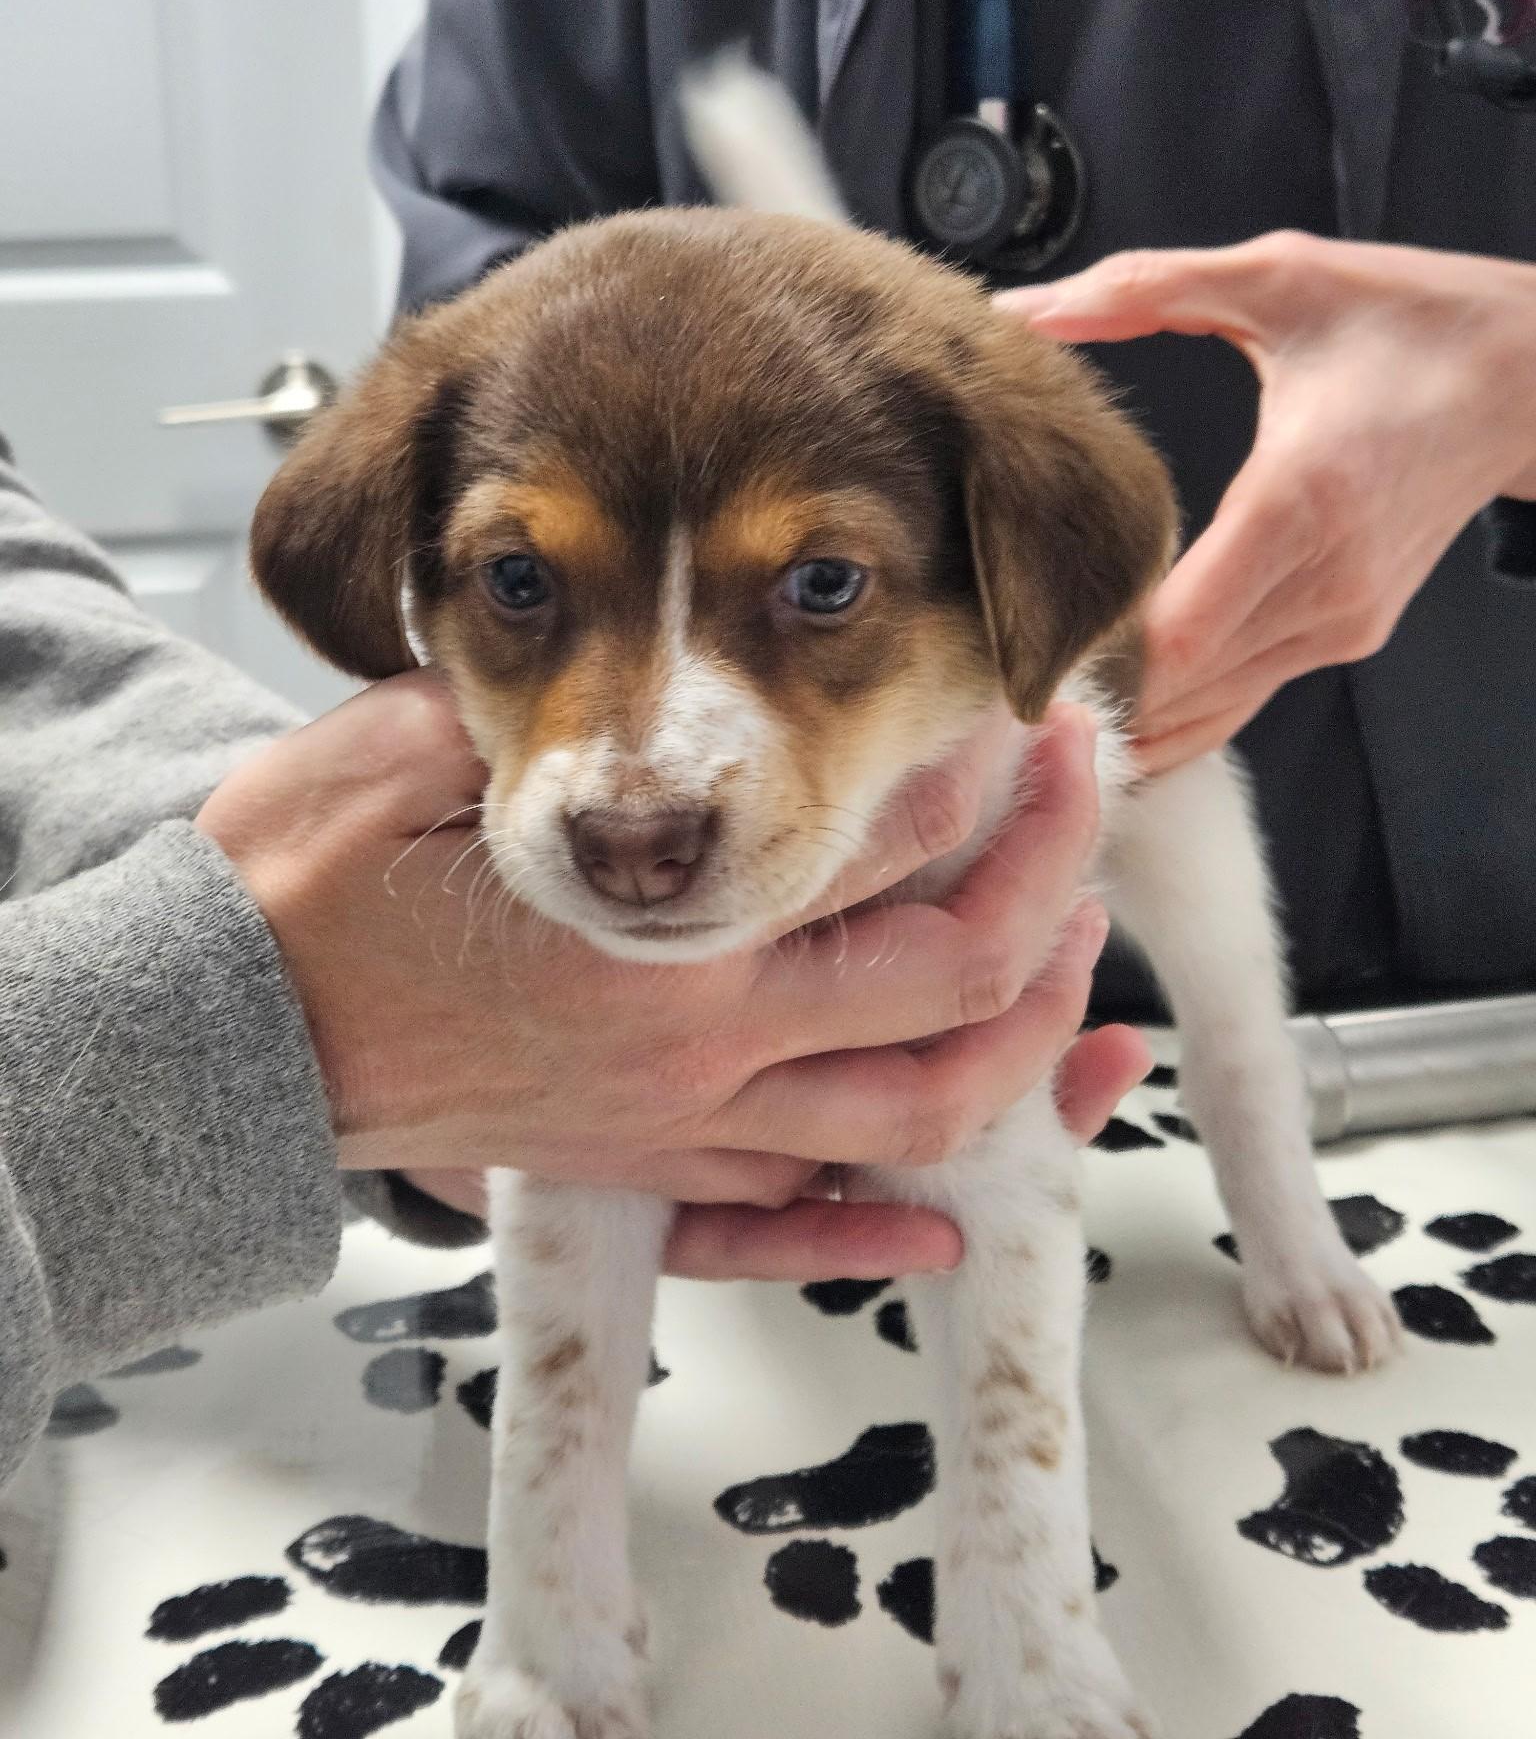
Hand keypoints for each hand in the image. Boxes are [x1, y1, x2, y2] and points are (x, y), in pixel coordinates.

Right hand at [198, 673, 1144, 1280]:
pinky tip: (941, 1220)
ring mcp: (669, 1129)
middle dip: (1051, 898)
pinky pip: (776, 1234)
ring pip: (902, 1123)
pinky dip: (870, 1232)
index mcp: (658, 939)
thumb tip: (689, 670)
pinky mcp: (630, 1173)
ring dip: (1020, 1057)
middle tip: (1086, 808)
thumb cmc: (301, 887)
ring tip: (1075, 980)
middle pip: (944, 995)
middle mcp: (691, 1049)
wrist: (216, 1030)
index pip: (880, 857)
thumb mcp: (422, 748)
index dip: (984, 784)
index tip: (1028, 720)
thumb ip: (566, 712)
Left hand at [1000, 233, 1535, 771]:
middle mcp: (1323, 581)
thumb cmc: (1411, 324)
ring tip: (1041, 707)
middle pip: (1185, 688)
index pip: (1178, 634)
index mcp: (1298, 500)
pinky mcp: (1347, 632)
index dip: (1094, 658)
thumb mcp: (1278, 279)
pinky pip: (1246, 694)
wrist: (1529, 376)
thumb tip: (1026, 308)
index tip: (1017, 653)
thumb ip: (1144, 289)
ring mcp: (1340, 619)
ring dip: (1133, 716)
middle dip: (1094, 696)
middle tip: (997, 689)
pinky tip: (1121, 709)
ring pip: (1214, 708)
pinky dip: (1183, 710)